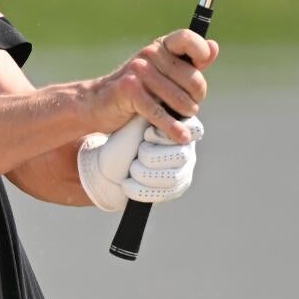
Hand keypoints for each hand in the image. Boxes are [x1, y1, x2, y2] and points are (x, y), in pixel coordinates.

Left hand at [78, 115, 204, 210]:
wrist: (106, 166)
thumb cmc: (122, 141)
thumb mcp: (136, 124)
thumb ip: (156, 114)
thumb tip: (170, 105)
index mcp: (182, 129)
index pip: (192, 130)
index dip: (165, 134)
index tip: (146, 134)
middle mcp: (187, 149)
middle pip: (180, 155)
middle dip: (149, 154)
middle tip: (137, 152)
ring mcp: (184, 171)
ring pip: (170, 176)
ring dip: (142, 172)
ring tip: (131, 167)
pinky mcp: (176, 189)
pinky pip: (163, 193)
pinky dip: (139, 188)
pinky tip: (128, 183)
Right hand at [85, 29, 217, 141]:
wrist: (99, 104)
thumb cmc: (138, 91)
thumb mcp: (164, 73)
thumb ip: (189, 62)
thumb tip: (213, 46)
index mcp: (161, 47)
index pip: (187, 38)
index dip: (200, 52)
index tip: (201, 67)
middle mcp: (149, 54)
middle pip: (193, 79)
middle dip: (196, 98)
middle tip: (188, 107)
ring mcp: (138, 70)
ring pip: (180, 99)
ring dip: (185, 114)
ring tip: (179, 118)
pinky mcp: (129, 90)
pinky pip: (159, 112)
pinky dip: (172, 128)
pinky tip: (180, 136)